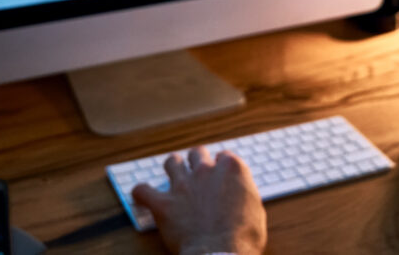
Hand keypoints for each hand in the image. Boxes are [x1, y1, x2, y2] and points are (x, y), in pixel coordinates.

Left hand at [131, 146, 266, 254]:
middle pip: (198, 153)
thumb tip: (239, 195)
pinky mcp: (164, 203)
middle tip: (198, 175)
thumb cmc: (244, 237)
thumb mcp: (256, 209)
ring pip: (172, 162)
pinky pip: (143, 190)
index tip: (221, 178)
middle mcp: (205, 170)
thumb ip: (244, 193)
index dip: (221, 168)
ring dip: (173, 168)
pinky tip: (142, 195)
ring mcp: (183, 185)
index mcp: (231, 169)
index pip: (224, 157)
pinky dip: (141, 192)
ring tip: (173, 176)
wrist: (221, 253)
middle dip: (197, 162)